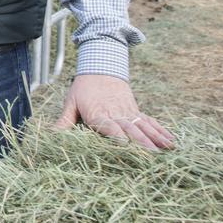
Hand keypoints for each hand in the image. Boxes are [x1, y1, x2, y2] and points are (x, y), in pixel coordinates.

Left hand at [53, 74, 174, 150]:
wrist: (101, 65)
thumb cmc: (82, 88)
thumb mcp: (71, 102)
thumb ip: (64, 121)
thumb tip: (51, 135)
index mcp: (98, 114)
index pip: (109, 128)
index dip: (118, 138)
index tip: (127, 149)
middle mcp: (116, 114)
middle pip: (130, 129)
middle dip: (142, 143)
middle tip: (153, 157)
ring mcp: (128, 112)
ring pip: (143, 126)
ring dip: (155, 138)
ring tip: (167, 150)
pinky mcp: (136, 110)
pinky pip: (150, 121)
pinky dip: (160, 131)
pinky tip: (171, 141)